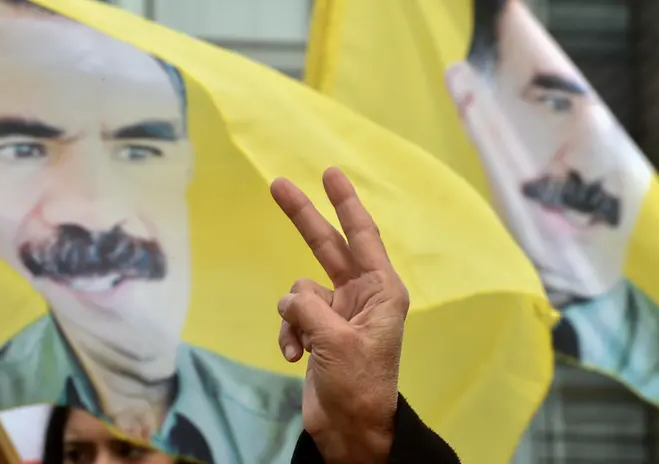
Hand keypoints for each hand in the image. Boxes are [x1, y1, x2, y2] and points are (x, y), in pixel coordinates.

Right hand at [270, 167, 408, 462]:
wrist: (349, 428)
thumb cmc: (359, 384)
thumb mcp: (338, 342)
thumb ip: (309, 309)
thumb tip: (289, 302)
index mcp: (381, 290)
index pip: (362, 235)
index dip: (345, 203)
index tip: (331, 173)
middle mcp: (360, 294)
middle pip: (325, 246)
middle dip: (302, 218)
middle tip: (277, 184)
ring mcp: (337, 312)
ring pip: (299, 292)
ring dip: (293, 318)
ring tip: (303, 345)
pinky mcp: (318, 330)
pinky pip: (291, 316)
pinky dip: (288, 334)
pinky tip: (294, 356)